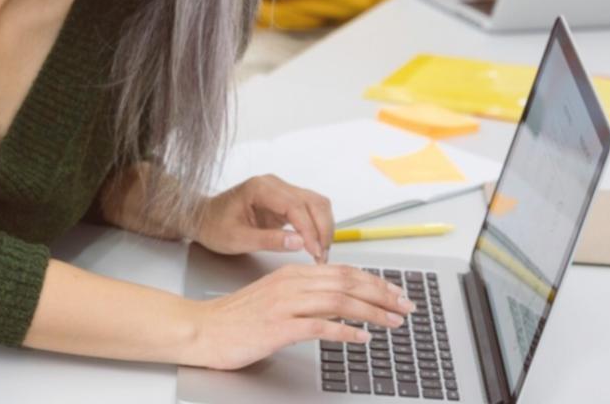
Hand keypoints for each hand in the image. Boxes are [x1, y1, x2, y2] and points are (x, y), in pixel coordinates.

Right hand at [184, 263, 412, 369]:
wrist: (203, 329)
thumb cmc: (237, 318)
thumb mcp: (276, 298)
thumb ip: (305, 296)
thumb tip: (339, 303)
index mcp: (292, 274)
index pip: (343, 272)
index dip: (374, 281)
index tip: (396, 293)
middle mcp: (291, 284)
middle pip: (346, 283)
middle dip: (382, 294)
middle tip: (406, 306)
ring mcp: (285, 304)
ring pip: (338, 300)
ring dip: (371, 312)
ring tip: (393, 323)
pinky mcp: (279, 327)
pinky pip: (319, 326)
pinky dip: (344, 331)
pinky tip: (360, 338)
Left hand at [194, 175, 334, 262]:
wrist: (202, 219)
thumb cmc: (214, 226)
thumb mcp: (237, 239)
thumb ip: (268, 240)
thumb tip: (299, 243)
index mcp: (260, 188)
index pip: (296, 205)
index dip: (310, 229)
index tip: (315, 252)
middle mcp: (274, 185)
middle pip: (312, 201)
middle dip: (322, 230)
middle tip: (321, 257)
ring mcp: (281, 192)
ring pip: (316, 204)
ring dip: (323, 228)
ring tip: (320, 254)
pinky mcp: (284, 202)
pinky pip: (310, 210)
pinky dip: (317, 227)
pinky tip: (315, 245)